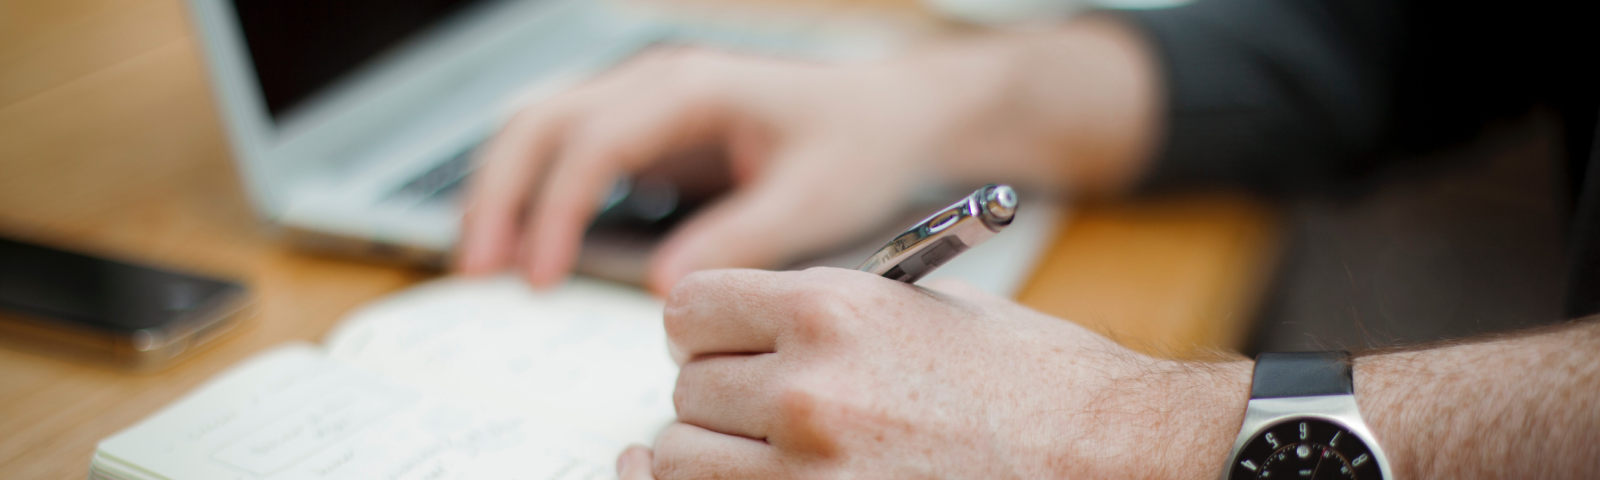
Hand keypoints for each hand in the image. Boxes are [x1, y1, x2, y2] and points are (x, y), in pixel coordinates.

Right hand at [457, 17, 1159, 293]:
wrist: (892, 116)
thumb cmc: (860, 146)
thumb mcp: (812, 199)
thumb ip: (740, 238)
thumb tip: (666, 289)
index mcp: (694, 87)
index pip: (595, 141)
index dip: (555, 210)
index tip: (539, 275)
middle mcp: (658, 80)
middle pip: (542, 121)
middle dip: (499, 194)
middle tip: (477, 272)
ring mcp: (646, 98)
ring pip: (542, 126)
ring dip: (503, 188)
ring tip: (482, 261)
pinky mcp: (648, 127)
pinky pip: (568, 146)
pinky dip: (534, 189)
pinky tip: (527, 242)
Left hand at [639, 267, 1249, 478]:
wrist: (1111, 454)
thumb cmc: (1035, 385)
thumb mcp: (923, 308)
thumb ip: (822, 313)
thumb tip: (746, 332)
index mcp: (831, 310)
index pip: (688, 308)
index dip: (705, 329)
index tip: (720, 346)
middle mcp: (809, 390)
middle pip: (685, 389)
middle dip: (718, 397)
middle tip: (761, 408)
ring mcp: (811, 473)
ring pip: (681, 460)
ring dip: (714, 457)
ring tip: (768, 454)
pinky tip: (763, 477)